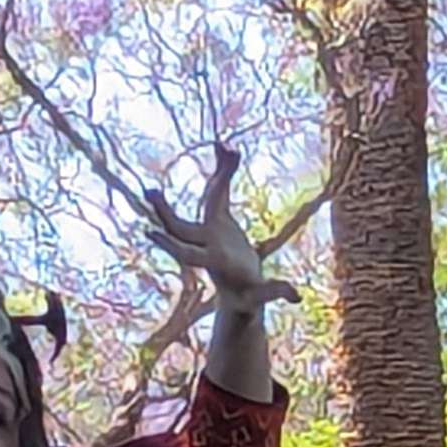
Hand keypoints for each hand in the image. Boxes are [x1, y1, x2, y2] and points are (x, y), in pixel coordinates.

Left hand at [141, 142, 296, 313]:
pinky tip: (230, 151)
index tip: (150, 233)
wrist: (240, 290)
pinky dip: (225, 173)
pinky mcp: (220, 218)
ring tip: (224, 147)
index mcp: (213, 261)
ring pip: (209, 198)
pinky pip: (221, 191)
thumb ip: (275, 293)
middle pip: (182, 225)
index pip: (187, 253)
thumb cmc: (248, 299)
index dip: (170, 244)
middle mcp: (206, 242)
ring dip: (217, 174)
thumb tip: (297, 297)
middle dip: (165, 210)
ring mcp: (211, 228)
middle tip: (149, 192)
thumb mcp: (260, 297)